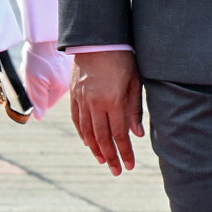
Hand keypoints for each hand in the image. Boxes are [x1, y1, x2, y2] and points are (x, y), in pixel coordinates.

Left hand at [22, 45, 73, 116]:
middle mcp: (71, 83)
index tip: (33, 84)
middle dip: (43, 87)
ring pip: (56, 85)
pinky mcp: (73, 66)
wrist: (46, 36)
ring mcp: (73, 74)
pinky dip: (53, 70)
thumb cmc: (38, 57)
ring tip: (41, 65)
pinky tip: (48, 61)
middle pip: (52, 94)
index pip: (47, 104)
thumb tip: (39, 117)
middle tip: (36, 73)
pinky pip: (61, 75)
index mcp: (61, 89)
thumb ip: (37, 100)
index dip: (38, 97)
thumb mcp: (33, 80)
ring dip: (48, 79)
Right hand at [71, 48, 142, 173]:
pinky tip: (89, 143)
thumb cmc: (123, 58)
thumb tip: (137, 135)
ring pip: (87, 131)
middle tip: (116, 171)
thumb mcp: (134, 82)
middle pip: (102, 138)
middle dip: (110, 157)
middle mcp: (95, 103)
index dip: (124, 152)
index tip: (129, 166)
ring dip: (96, 149)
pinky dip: (83, 134)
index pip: (119, 134)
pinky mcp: (74, 95)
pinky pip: (78, 120)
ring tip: (103, 160)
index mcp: (112, 100)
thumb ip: (134, 109)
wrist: (97, 39)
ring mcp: (82, 100)